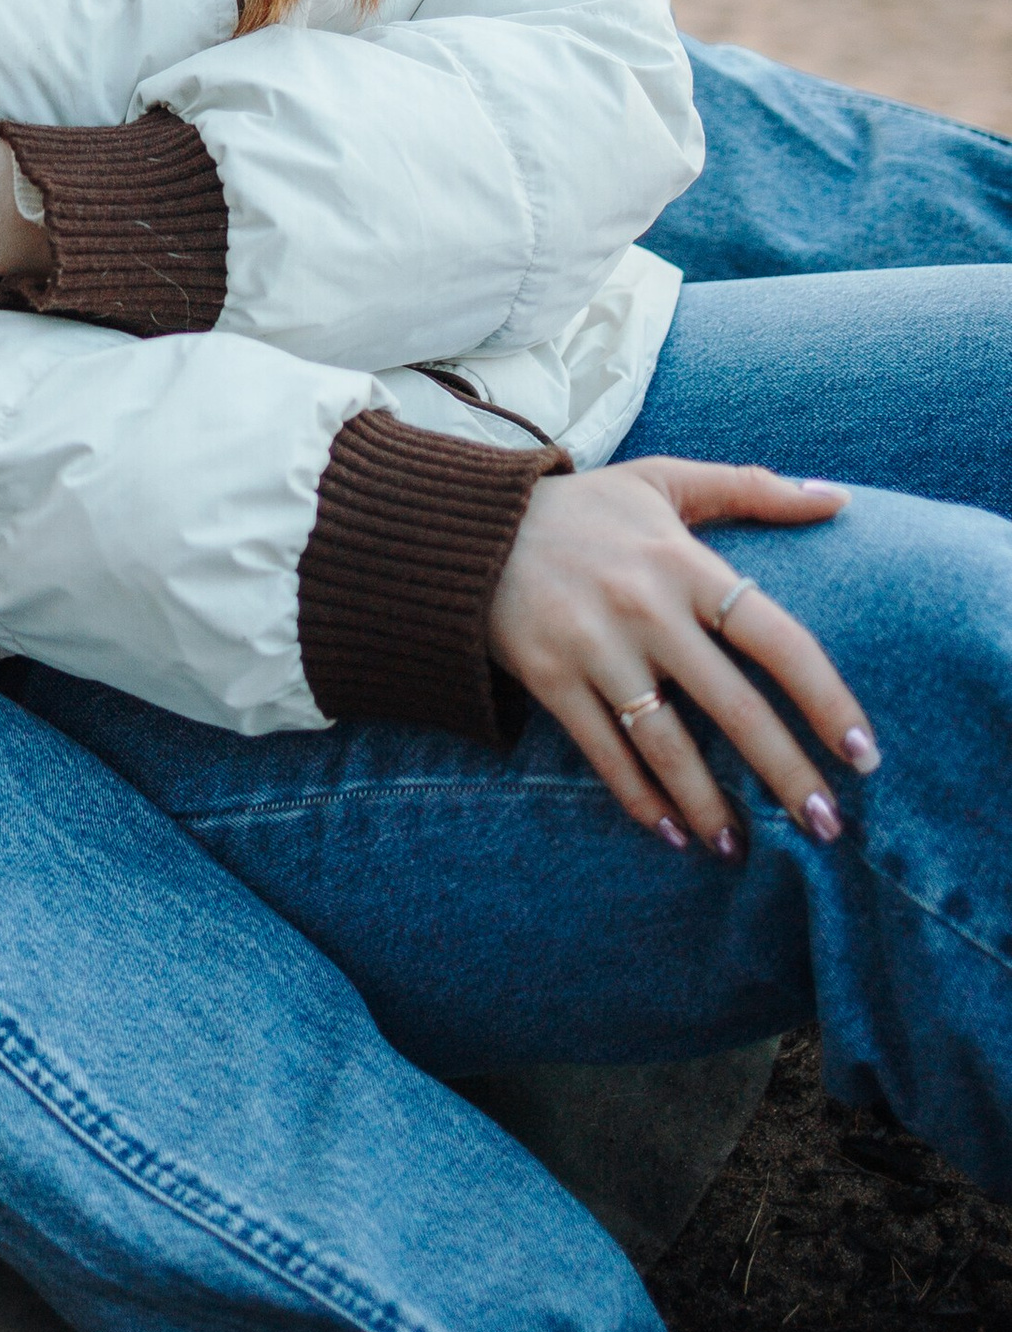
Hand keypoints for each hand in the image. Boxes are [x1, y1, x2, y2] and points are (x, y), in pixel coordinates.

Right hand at [487, 458, 874, 856]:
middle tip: (828, 826)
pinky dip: (640, 800)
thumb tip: (839, 500)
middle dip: (787, 774)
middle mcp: (645, 608)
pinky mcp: (548, 677)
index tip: (863, 752)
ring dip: (710, 805)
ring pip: (667, 745)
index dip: (827, 698)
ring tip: (743, 850)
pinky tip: (674, 835)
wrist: (468, 524)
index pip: (777, 638)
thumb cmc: (582, 507)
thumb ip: (752, 488)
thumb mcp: (663, 481)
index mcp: (684, 562)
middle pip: (735, 708)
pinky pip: (604, 752)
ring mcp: (594, 647)